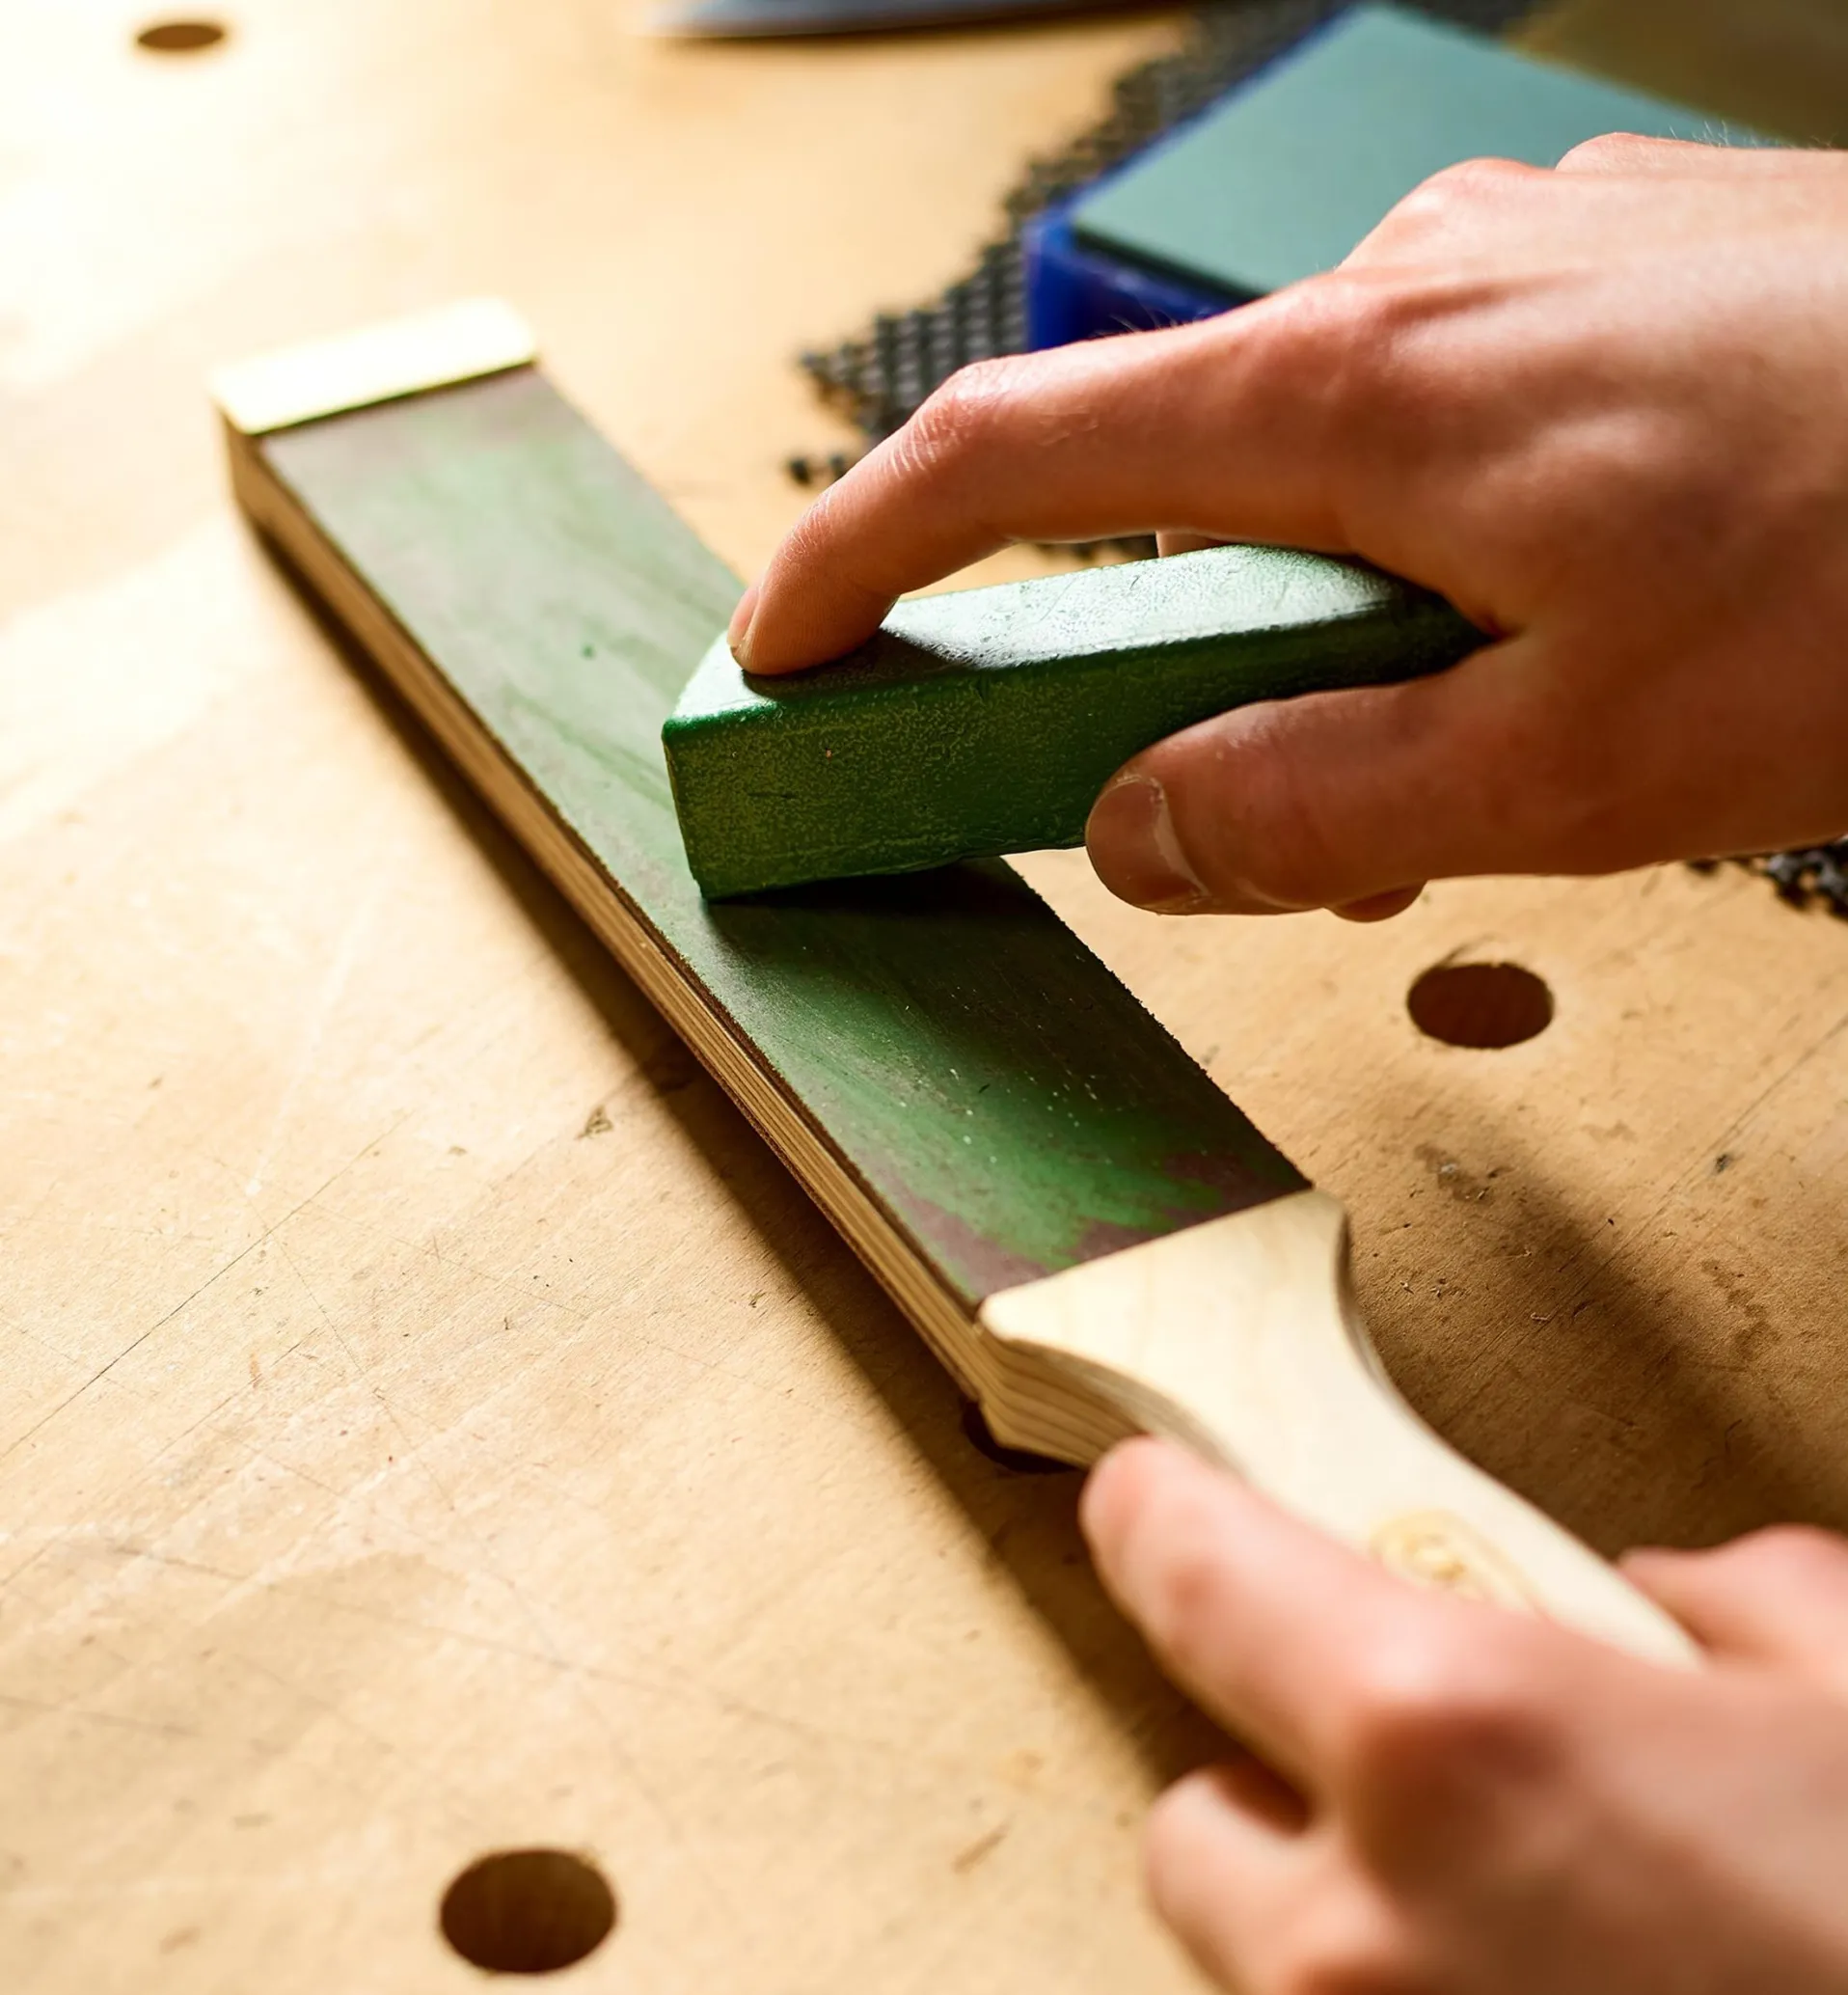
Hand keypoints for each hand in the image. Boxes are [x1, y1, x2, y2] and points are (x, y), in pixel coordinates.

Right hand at [733, 139, 1847, 917]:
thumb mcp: (1576, 771)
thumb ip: (1314, 807)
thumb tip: (1139, 831)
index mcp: (1359, 394)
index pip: (1009, 453)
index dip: (859, 554)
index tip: (781, 641)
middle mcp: (1410, 292)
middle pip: (1162, 478)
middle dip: (1144, 650)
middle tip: (1206, 796)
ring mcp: (1514, 268)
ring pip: (1311, 467)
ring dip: (1311, 620)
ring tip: (1446, 749)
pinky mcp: (1601, 280)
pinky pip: (1431, 425)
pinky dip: (1416, 552)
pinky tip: (1536, 635)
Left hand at [1080, 1438, 1847, 1992]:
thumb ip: (1741, 1611)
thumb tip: (1679, 1610)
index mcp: (1454, 1739)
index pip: (1187, 1567)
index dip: (1160, 1513)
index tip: (1150, 1495)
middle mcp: (1362, 1944)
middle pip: (1196, 1821)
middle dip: (1289, 1790)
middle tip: (1427, 1787)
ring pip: (1266, 1982)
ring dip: (1351, 1943)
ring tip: (1523, 1940)